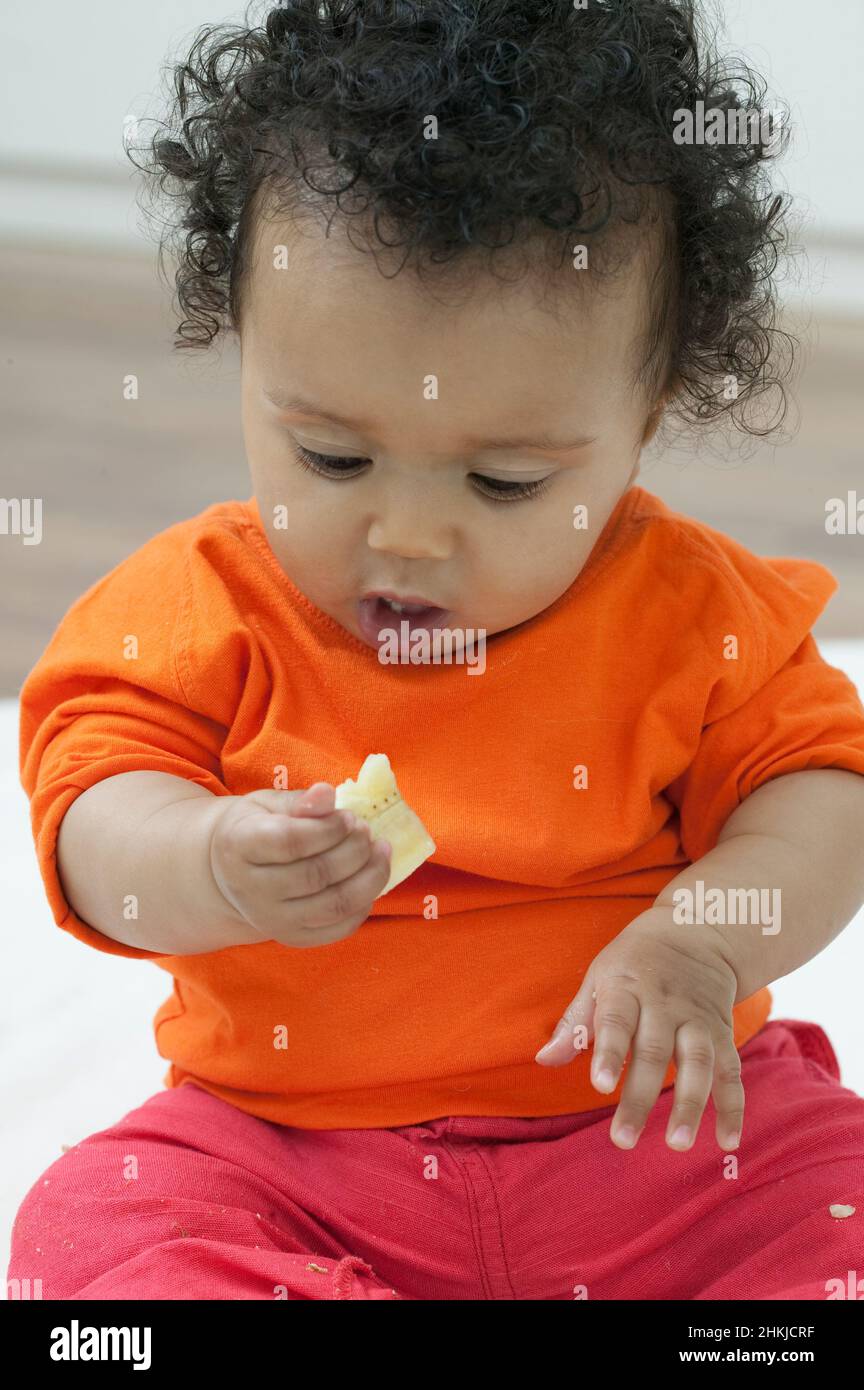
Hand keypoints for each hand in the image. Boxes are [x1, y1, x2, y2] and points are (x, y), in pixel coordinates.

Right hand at [208, 781, 391, 947]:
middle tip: (366, 830)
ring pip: (334, 905)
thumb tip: (327, 793)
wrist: (231, 874)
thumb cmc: (257, 829)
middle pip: (316, 875)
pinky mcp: (294, 937)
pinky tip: (370, 878)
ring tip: (381, 850)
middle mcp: (251, 890)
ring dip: (369, 877)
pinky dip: (365, 903)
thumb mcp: (268, 805)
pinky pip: (340, 928)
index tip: (349, 816)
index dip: (329, 828)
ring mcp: (272, 920)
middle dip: (354, 850)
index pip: (291, 842)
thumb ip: (300, 801)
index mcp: (238, 847)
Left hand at [534, 907, 743, 1152]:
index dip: (610, 1053)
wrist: (696, 933)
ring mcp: (698, 1019)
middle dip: (640, 1097)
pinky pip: (731, 1071)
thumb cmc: (633, 964)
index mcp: (627, 988)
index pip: (617, 1020)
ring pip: (698, 1062)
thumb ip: (575, 1022)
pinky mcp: (723, 1033)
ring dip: (690, 1105)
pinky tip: (727, 1141)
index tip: (600, 1086)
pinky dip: (732, 1106)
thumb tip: (544, 1060)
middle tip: (622, 1140)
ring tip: (677, 1144)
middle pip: (654, 1052)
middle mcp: (665, 1005)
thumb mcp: (599, 978)